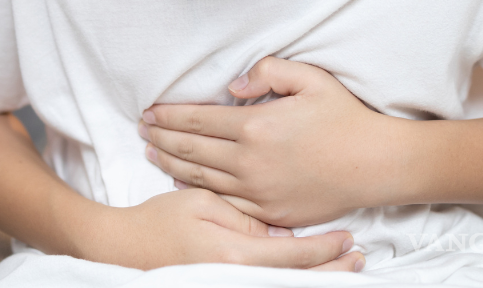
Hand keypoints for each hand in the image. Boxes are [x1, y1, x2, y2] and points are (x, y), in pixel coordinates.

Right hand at [80, 187, 362, 270]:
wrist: (122, 247)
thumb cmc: (160, 220)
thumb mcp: (201, 203)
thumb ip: (243, 217)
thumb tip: (278, 231)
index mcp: (233, 253)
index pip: (292, 256)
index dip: (324, 249)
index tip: (349, 239)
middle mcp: (235, 276)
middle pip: (296, 279)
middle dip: (331, 271)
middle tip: (359, 258)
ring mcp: (229, 284)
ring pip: (284, 285)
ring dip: (316, 277)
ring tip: (344, 267)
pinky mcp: (223, 284)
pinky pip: (265, 284)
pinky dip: (289, 278)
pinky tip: (303, 272)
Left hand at [139, 57, 397, 226]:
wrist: (376, 165)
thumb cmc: (344, 119)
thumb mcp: (310, 79)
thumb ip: (268, 71)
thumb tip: (233, 85)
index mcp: (255, 125)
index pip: (197, 120)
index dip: (168, 116)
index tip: (149, 112)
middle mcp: (250, 161)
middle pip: (191, 150)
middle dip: (161, 138)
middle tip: (141, 130)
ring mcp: (258, 190)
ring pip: (201, 178)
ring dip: (171, 164)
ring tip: (151, 154)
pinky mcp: (269, 211)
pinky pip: (224, 201)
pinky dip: (198, 190)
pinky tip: (183, 182)